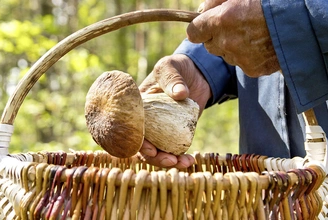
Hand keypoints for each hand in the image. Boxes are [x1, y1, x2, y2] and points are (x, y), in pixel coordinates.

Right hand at [138, 54, 211, 168]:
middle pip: (143, 145)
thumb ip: (172, 78)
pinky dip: (181, 157)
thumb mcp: (170, 66)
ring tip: (184, 163)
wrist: (196, 73)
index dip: (138, 142)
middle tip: (170, 160)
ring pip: (158, 151)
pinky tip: (190, 161)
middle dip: (155, 157)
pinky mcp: (176, 132)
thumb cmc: (176, 67)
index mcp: (137, 108)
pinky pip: (174, 148)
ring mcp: (161, 129)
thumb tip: (180, 94)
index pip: (131, 128)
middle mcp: (147, 121)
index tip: (151, 149)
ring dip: (168, 161)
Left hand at [187, 0, 279, 76]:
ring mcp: (239, 58)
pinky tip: (262, 45)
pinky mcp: (252, 70)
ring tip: (254, 35)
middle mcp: (226, 43)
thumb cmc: (269, 1)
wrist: (303, 19)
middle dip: (218, 38)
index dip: (200, 29)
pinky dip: (249, 57)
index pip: (194, 33)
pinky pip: (242, 64)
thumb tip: (201, 11)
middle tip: (236, 27)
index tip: (206, 26)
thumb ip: (214, 1)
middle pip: (210, 46)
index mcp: (220, 21)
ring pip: (227, 56)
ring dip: (234, 48)